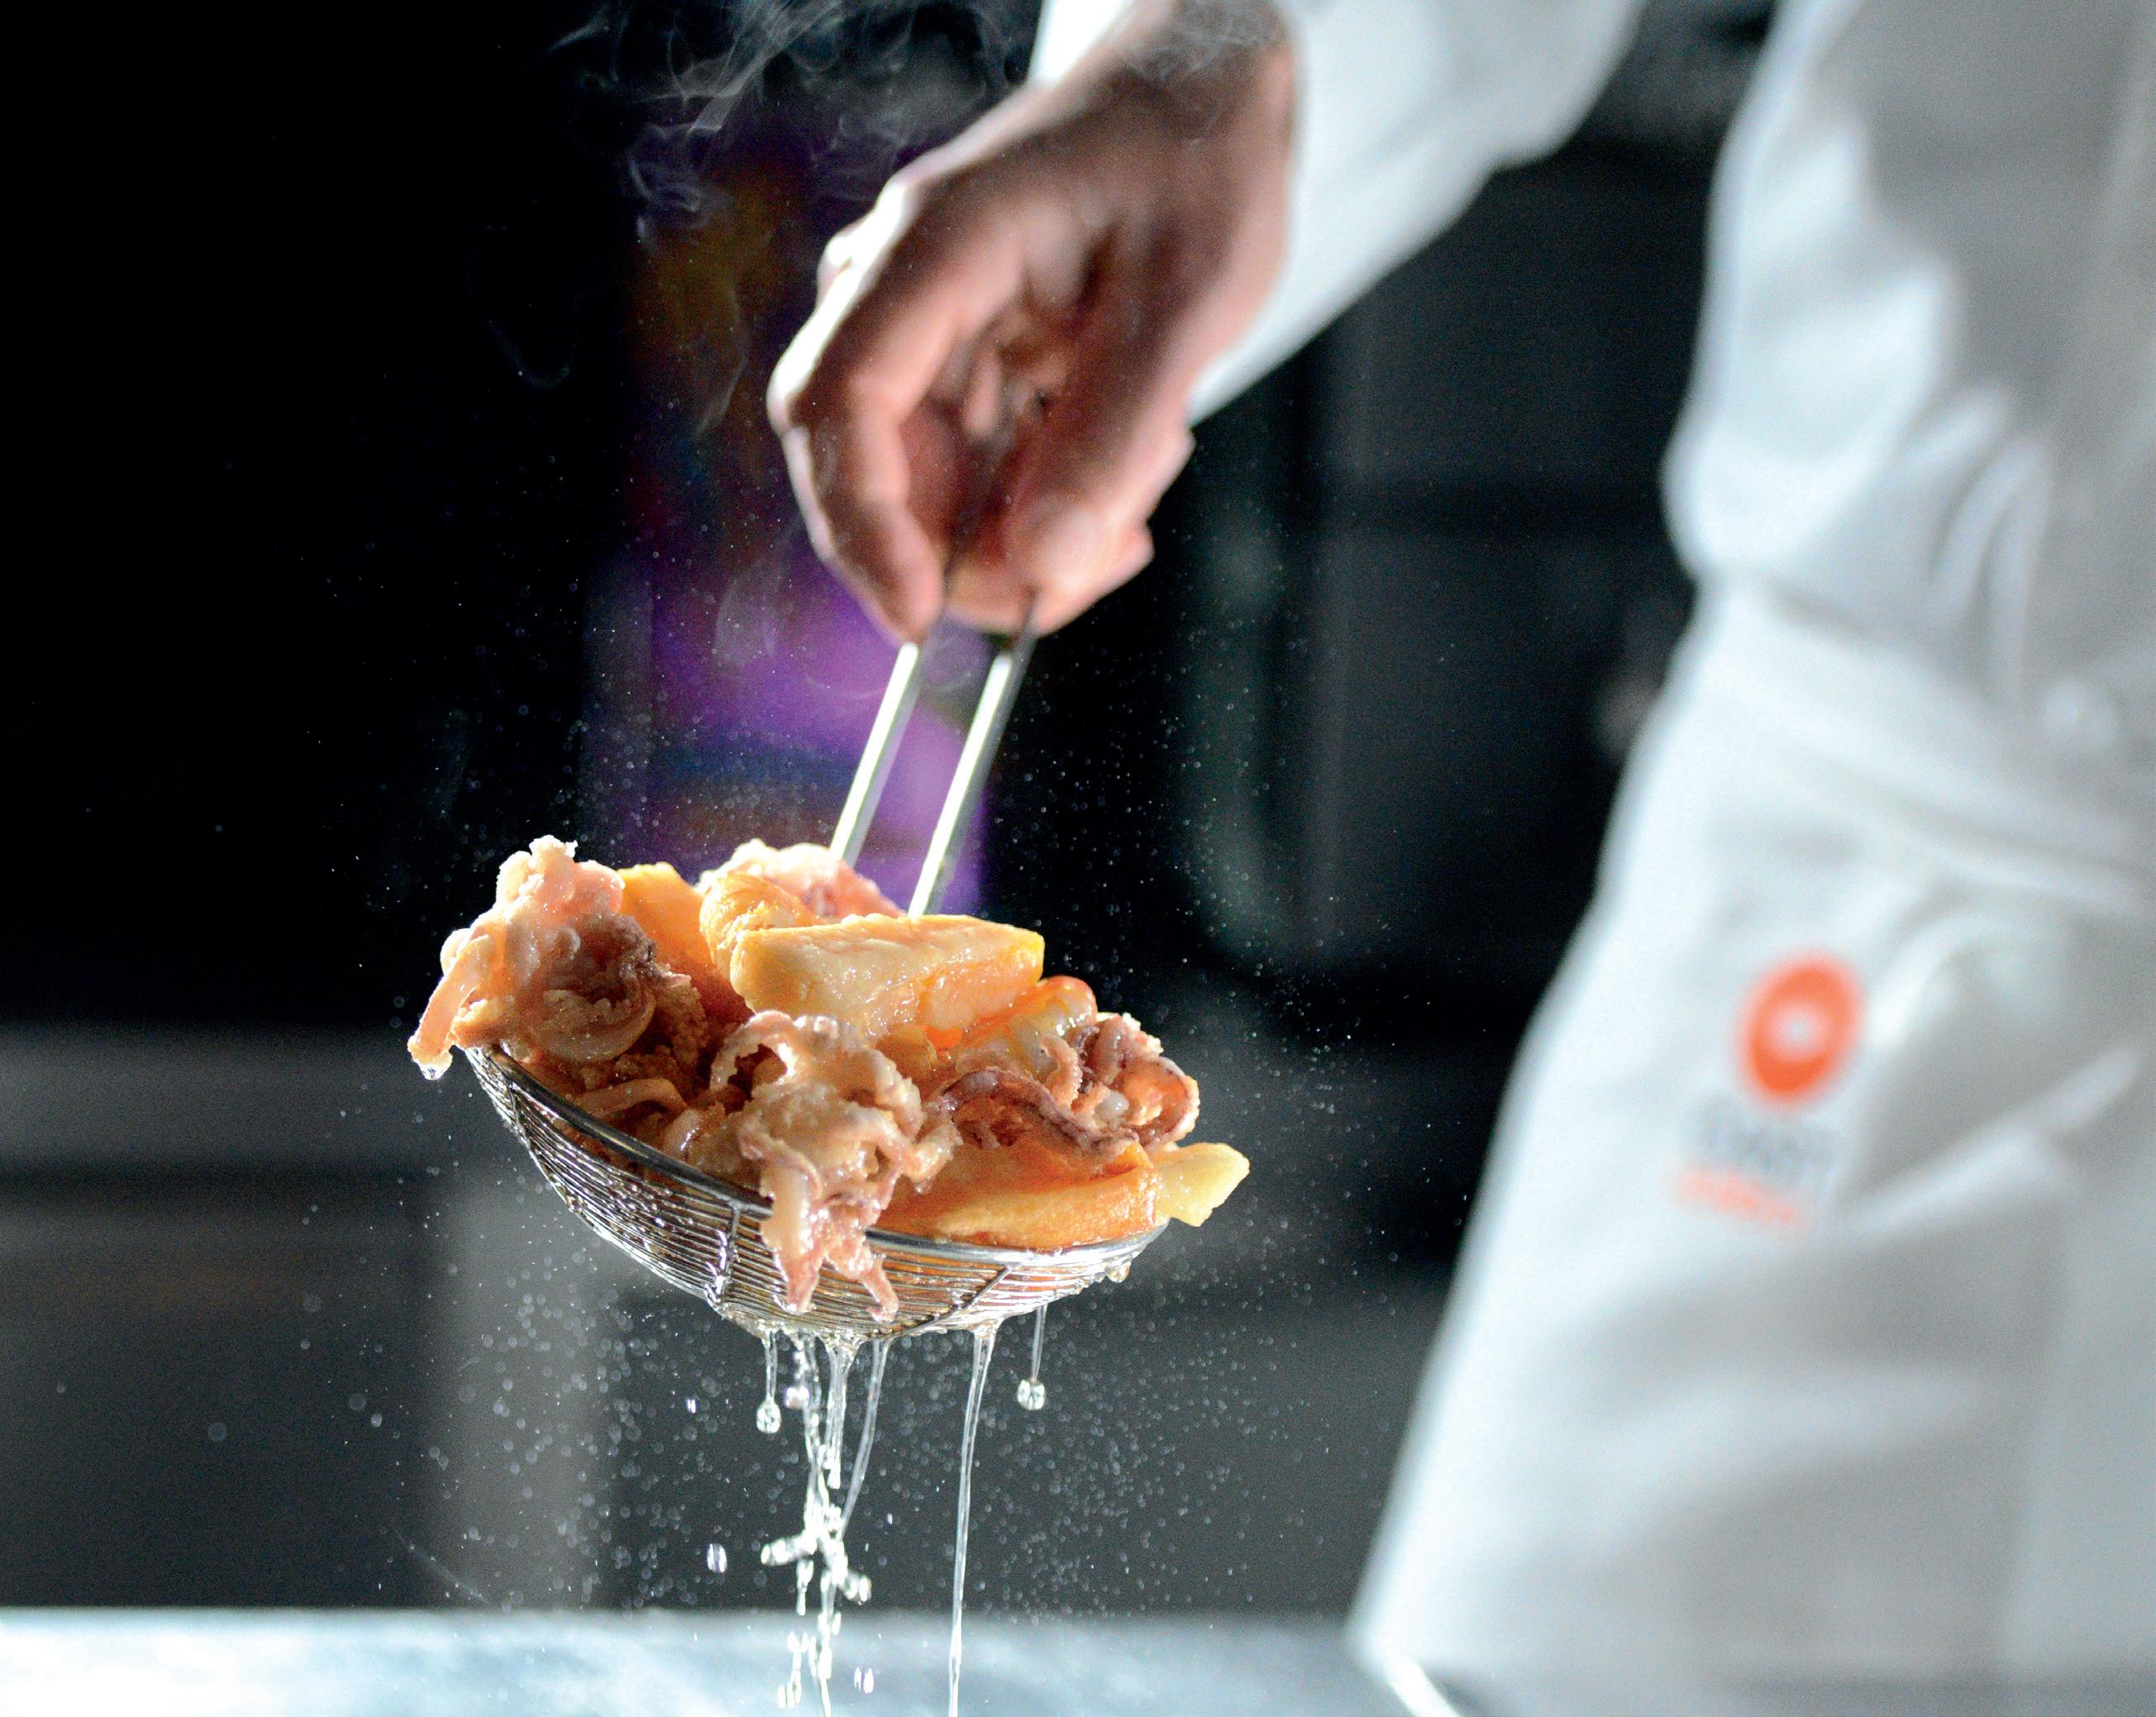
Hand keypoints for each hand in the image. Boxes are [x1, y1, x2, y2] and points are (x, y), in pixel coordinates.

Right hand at [768, 0, 1294, 637]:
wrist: (1205, 91)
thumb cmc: (1194, 158)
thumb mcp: (1188, 302)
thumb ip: (1115, 437)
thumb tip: (1044, 565)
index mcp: (937, 247)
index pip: (842, 402)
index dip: (865, 526)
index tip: (920, 616)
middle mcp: (904, 289)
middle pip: (869, 465)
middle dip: (962, 552)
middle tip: (1084, 570)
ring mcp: (926, 330)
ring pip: (926, 488)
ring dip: (1023, 531)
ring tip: (1140, 482)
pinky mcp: (962, 366)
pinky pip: (972, 474)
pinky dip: (1041, 505)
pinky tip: (1123, 469)